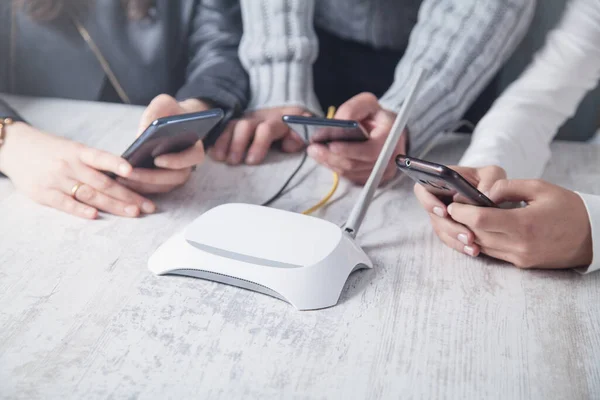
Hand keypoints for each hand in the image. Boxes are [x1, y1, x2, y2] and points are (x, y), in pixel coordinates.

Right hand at [0, 122, 154, 218]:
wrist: (15, 148)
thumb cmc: (52, 151)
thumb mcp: (73, 149)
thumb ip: (96, 163)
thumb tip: (128, 176)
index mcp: (79, 152)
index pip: (100, 157)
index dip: (116, 164)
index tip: (133, 171)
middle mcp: (69, 165)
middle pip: (103, 183)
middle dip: (128, 195)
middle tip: (148, 206)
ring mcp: (56, 180)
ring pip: (89, 194)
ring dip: (113, 205)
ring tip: (133, 212)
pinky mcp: (44, 194)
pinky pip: (65, 204)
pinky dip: (80, 210)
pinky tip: (95, 215)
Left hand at [119, 94, 209, 193]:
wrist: (172, 121)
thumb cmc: (170, 111)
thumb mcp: (164, 103)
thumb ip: (156, 112)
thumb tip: (143, 133)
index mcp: (195, 145)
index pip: (193, 157)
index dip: (177, 161)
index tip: (157, 159)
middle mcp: (189, 164)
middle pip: (176, 177)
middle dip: (153, 177)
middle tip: (131, 173)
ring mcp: (177, 174)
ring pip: (164, 186)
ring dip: (143, 185)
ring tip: (122, 178)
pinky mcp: (165, 180)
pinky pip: (155, 189)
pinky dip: (139, 187)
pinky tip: (121, 180)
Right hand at [209, 106, 306, 164]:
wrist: (286, 113)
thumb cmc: (296, 129)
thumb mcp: (304, 131)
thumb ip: (302, 136)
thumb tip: (290, 144)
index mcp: (278, 122)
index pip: (267, 129)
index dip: (258, 144)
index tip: (252, 161)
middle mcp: (260, 119)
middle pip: (245, 126)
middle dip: (238, 144)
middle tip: (233, 162)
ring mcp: (247, 120)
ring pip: (232, 126)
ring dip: (224, 142)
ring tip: (219, 158)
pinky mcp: (237, 125)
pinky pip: (223, 129)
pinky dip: (216, 140)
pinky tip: (211, 152)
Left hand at [307, 93, 401, 184]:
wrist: (387, 131)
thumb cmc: (375, 116)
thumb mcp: (367, 104)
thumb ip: (353, 109)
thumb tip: (338, 123)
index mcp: (391, 138)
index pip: (370, 151)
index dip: (349, 150)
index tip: (330, 144)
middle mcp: (389, 159)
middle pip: (355, 164)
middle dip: (331, 157)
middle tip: (313, 148)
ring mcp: (381, 172)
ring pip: (350, 173)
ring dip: (330, 162)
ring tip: (314, 151)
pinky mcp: (371, 179)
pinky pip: (350, 177)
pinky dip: (335, 167)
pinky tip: (325, 158)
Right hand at [414, 165, 505, 255]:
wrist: (496, 198)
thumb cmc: (490, 181)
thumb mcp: (493, 174)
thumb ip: (491, 179)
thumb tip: (485, 194)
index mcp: (441, 181)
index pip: (423, 189)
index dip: (428, 201)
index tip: (444, 212)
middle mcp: (437, 199)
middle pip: (433, 215)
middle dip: (449, 226)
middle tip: (466, 234)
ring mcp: (442, 216)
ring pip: (441, 230)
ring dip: (455, 239)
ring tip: (472, 245)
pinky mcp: (450, 230)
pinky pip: (450, 240)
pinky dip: (460, 246)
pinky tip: (473, 250)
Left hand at [447, 179, 592, 268]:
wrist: (594, 236)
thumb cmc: (568, 208)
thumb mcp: (540, 188)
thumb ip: (508, 188)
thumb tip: (483, 193)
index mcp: (523, 224)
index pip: (479, 220)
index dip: (461, 211)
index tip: (453, 203)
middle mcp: (519, 245)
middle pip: (476, 234)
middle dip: (460, 222)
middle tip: (452, 208)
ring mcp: (520, 258)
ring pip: (482, 246)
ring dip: (469, 233)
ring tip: (463, 217)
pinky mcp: (522, 264)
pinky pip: (494, 253)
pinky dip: (483, 240)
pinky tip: (481, 228)